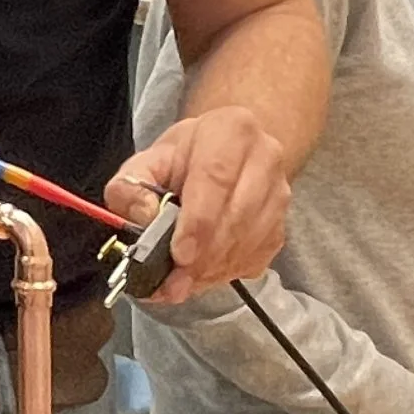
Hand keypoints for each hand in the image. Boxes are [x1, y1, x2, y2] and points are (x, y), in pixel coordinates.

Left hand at [106, 105, 289, 301]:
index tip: (179, 255)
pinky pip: (256, 258)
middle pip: (237, 215)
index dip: (198, 221)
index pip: (216, 178)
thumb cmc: (184, 158)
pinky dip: (225, 273)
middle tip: (172, 283)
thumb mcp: (148, 160)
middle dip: (203, 256)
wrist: (225, 154)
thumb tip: (145, 216)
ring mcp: (279, 194)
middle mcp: (265, 158)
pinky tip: (200, 276)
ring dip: (212, 269)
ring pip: (249, 242)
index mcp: (231, 130)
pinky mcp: (281, 226)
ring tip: (179, 283)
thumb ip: (132, 186)